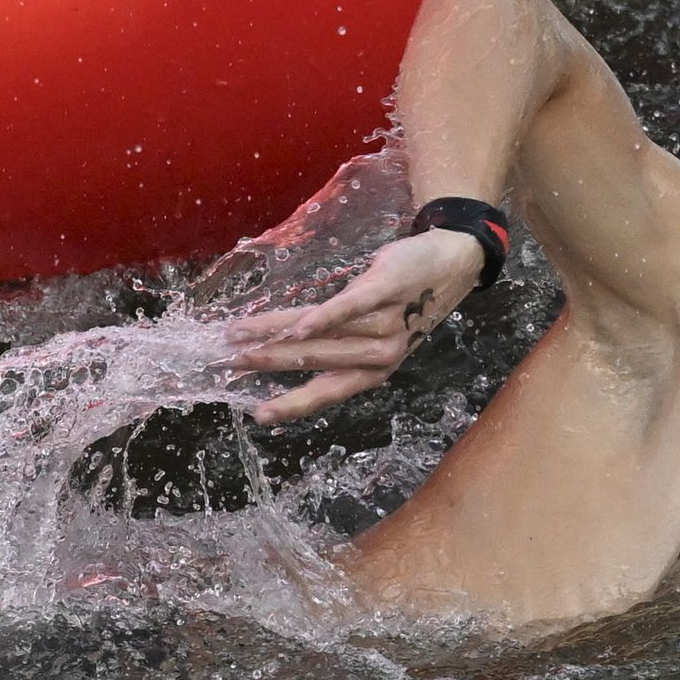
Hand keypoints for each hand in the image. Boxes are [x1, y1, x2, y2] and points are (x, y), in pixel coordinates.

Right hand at [223, 227, 483, 424]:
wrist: (451, 264)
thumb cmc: (408, 303)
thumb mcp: (378, 336)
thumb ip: (341, 348)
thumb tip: (289, 351)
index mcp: (376, 371)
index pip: (328, 392)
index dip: (292, 405)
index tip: (258, 416)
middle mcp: (381, 355)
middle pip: (315, 361)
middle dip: (267, 363)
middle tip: (228, 363)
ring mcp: (386, 323)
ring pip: (321, 334)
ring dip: (275, 335)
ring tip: (239, 334)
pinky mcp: (386, 289)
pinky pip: (350, 308)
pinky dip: (322, 319)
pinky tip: (296, 327)